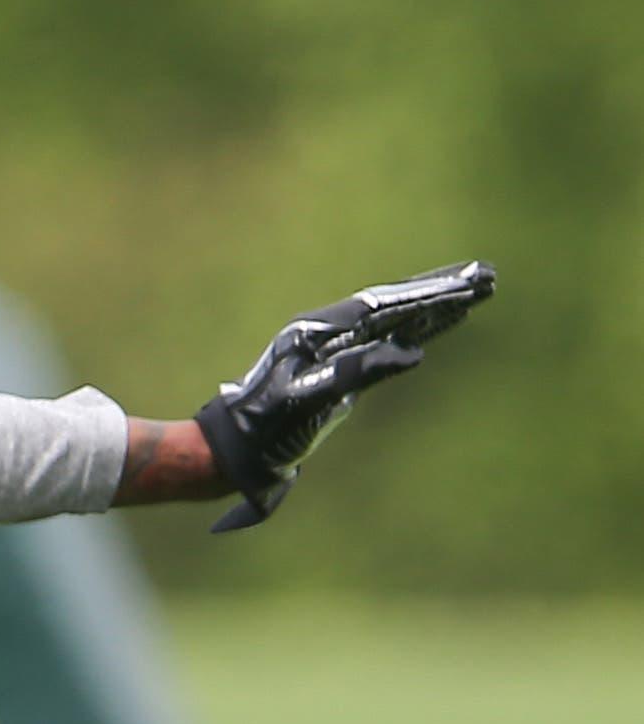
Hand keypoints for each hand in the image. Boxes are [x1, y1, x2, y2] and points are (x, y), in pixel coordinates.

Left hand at [197, 260, 494, 530]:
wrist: (237, 449)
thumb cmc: (265, 427)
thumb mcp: (309, 401)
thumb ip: (357, 374)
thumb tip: (411, 352)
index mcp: (318, 333)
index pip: (381, 305)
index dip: (425, 293)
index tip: (464, 281)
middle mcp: (328, 334)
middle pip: (392, 304)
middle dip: (439, 291)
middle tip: (485, 274)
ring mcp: (335, 351)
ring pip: (394, 320)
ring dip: (435, 307)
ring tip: (477, 291)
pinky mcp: (342, 370)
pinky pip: (387, 342)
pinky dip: (418, 330)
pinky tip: (443, 324)